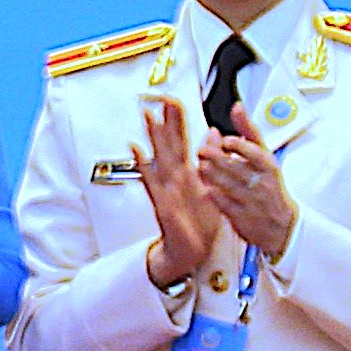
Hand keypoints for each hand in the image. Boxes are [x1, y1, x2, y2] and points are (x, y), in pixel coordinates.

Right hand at [135, 99, 217, 291]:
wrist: (191, 250)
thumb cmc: (198, 222)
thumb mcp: (210, 186)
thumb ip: (209, 159)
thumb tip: (213, 135)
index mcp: (186, 175)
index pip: (181, 141)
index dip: (177, 122)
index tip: (174, 102)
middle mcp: (174, 179)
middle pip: (169, 145)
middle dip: (165, 122)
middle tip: (159, 100)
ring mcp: (167, 189)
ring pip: (160, 158)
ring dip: (153, 138)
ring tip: (148, 118)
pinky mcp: (163, 203)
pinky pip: (152, 182)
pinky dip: (144, 166)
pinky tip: (137, 152)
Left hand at [197, 125, 298, 262]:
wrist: (280, 224)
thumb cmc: (268, 184)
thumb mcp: (264, 156)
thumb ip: (248, 130)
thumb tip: (237, 106)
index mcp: (268, 165)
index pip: (256, 153)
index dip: (239, 146)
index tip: (226, 140)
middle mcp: (261, 182)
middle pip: (235, 167)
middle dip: (215, 157)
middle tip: (202, 150)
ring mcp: (250, 201)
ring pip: (225, 184)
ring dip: (209, 173)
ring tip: (202, 165)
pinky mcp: (240, 216)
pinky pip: (221, 202)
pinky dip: (211, 192)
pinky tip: (205, 185)